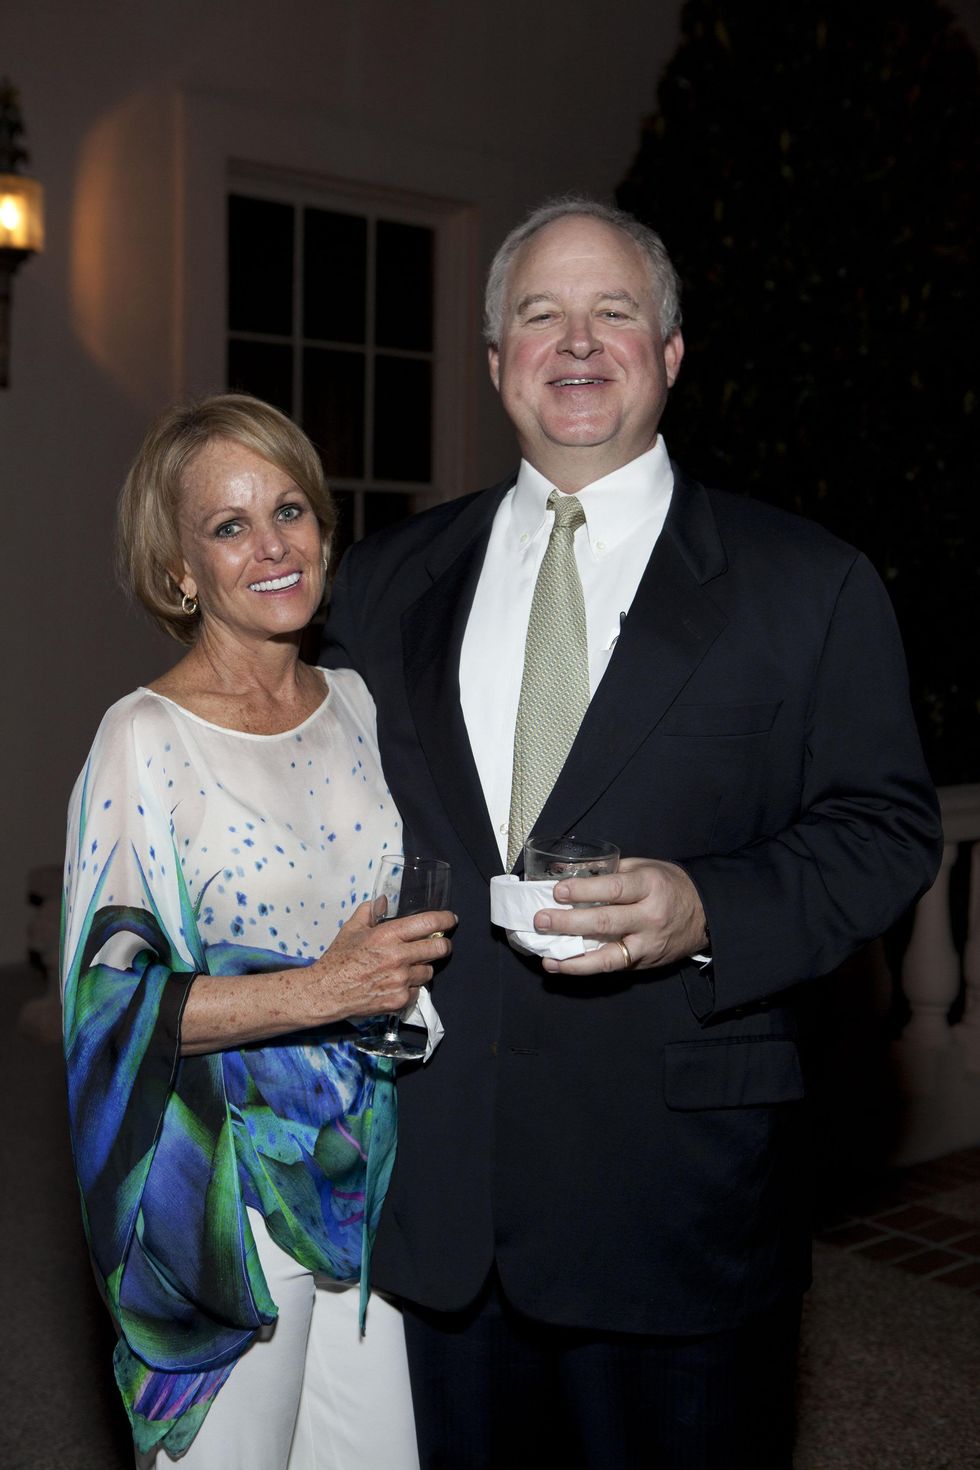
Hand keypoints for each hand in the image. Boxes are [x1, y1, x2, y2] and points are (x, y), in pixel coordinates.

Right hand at [310, 900, 454, 1019]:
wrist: (327, 992)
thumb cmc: (339, 958)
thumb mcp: (352, 928)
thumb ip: (370, 911)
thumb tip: (384, 901)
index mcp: (387, 935)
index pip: (428, 923)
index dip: (445, 919)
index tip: (451, 919)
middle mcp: (398, 957)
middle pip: (439, 948)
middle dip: (443, 945)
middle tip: (440, 944)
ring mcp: (400, 981)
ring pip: (429, 971)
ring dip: (423, 968)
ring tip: (407, 967)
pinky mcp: (399, 1000)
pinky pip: (416, 991)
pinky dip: (411, 988)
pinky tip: (397, 984)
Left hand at [532, 858, 706, 976]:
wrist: (705, 913)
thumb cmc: (669, 885)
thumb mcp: (645, 868)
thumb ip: (610, 872)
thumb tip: (567, 872)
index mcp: (650, 886)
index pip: (613, 888)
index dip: (583, 890)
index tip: (557, 891)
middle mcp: (650, 917)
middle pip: (605, 922)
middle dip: (569, 922)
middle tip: (541, 920)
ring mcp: (648, 944)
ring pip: (608, 956)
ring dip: (573, 958)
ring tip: (547, 957)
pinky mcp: (645, 962)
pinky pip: (612, 967)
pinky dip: (584, 968)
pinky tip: (562, 965)